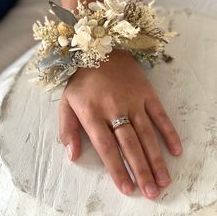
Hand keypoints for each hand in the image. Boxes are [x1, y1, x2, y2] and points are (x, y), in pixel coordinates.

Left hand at [58, 49, 181, 199]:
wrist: (98, 48)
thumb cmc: (81, 79)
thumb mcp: (66, 102)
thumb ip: (68, 129)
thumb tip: (73, 156)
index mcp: (92, 113)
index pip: (106, 148)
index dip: (117, 170)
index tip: (127, 188)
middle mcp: (114, 109)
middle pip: (129, 145)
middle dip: (141, 171)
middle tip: (152, 192)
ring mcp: (132, 100)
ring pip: (146, 134)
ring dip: (156, 158)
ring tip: (164, 180)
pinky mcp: (145, 92)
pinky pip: (159, 114)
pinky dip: (168, 132)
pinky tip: (175, 149)